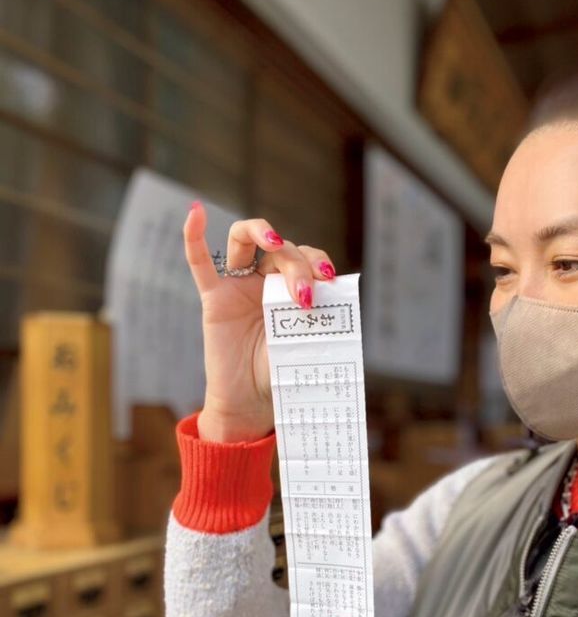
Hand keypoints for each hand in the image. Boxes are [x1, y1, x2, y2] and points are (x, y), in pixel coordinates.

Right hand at [183, 204, 337, 440]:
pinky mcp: (215, 299)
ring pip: (244, 240)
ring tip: (273, 240)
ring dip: (261, 232)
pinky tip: (195, 213)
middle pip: (282, 251)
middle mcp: (266, 281)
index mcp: (292, 288)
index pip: (306, 257)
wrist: (254, 403)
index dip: (318, 262)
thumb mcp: (309, 341)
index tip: (330, 280)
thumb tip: (344, 294)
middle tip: (306, 298)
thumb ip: (321, 317)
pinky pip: (199, 263)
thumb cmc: (282, 373)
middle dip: (298, 267)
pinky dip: (195, 236)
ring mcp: (238, 287)